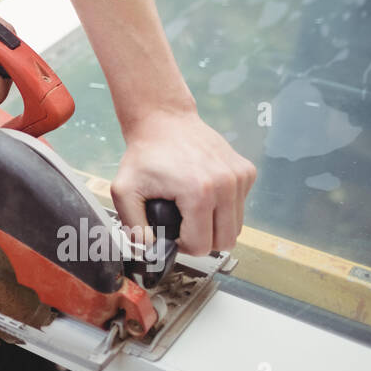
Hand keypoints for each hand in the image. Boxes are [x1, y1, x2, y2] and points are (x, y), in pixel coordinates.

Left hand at [110, 109, 255, 254]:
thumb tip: (149, 250)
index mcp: (199, 193)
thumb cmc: (145, 153)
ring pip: (236, 227)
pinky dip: (224, 208)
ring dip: (215, 225)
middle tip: (183, 225)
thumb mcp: (124, 190)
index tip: (173, 232)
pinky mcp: (246, 171)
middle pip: (225, 241)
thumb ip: (133, 226)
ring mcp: (239, 177)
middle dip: (202, 240)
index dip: (184, 245)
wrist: (164, 120)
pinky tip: (205, 194)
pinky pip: (240, 207)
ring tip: (192, 211)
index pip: (202, 246)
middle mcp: (225, 185)